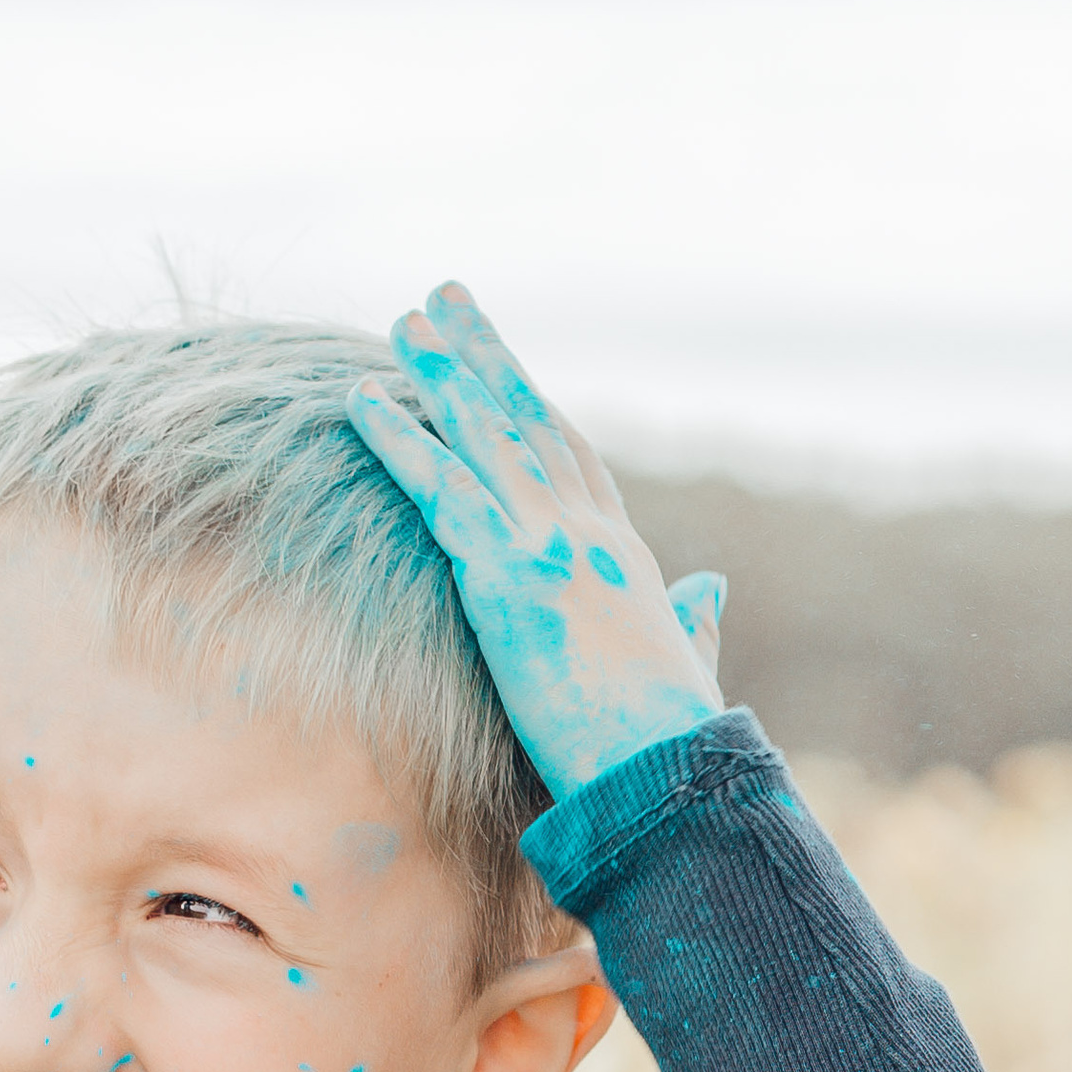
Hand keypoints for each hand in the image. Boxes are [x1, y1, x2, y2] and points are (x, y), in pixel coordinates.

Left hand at [347, 285, 725, 800]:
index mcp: (623, 553)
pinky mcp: (508, 577)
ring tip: (405, 321)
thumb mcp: (686, 660)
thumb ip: (693, 617)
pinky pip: (440, 490)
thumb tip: (709, 589)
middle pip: (527, 421)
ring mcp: (549, 546)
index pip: (573, 457)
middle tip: (444, 299)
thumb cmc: (673, 738)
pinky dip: (399, 439)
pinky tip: (362, 399)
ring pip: (485, 436)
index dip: (535, 405)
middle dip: (484, 357)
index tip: (501, 364)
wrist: (670, 772)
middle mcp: (588, 532)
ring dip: (440, 373)